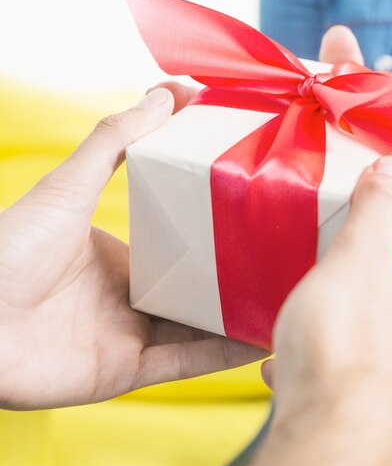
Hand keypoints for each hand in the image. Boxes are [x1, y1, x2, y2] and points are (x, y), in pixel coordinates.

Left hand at [0, 89, 265, 410]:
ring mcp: (132, 336)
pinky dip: (225, 356)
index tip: (262, 220)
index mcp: (124, 260)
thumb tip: (164, 93)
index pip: (186, 251)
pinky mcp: (127, 371)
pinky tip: (262, 340)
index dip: (222, 240)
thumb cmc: (6, 250)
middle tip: (290, 262)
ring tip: (289, 300)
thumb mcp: (68, 187)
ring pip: (203, 330)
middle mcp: (133, 299)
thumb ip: (114, 142)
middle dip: (242, 282)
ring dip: (244, 320)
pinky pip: (188, 363)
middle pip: (201, 293)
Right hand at [268, 149, 391, 436]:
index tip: (359, 238)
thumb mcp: (357, 259)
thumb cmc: (344, 342)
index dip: (386, 247)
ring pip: (361, 346)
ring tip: (298, 323)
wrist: (328, 436)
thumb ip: (377, 212)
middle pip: (387, 306)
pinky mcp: (362, 417)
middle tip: (320, 279)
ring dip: (332, 333)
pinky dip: (313, 370)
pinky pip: (336, 382)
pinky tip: (283, 368)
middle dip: (356, 292)